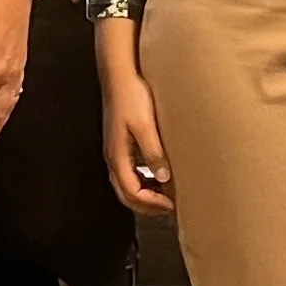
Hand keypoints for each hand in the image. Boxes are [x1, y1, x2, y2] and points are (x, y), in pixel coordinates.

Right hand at [99, 63, 172, 215]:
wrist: (119, 76)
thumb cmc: (131, 97)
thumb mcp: (145, 126)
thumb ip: (154, 153)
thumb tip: (164, 178)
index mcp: (117, 156)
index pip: (132, 192)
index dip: (152, 203)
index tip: (172, 205)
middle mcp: (113, 158)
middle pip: (126, 194)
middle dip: (147, 205)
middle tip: (169, 209)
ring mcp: (115, 151)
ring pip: (126, 184)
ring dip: (144, 194)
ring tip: (165, 196)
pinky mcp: (120, 144)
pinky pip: (129, 172)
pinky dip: (142, 181)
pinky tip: (157, 176)